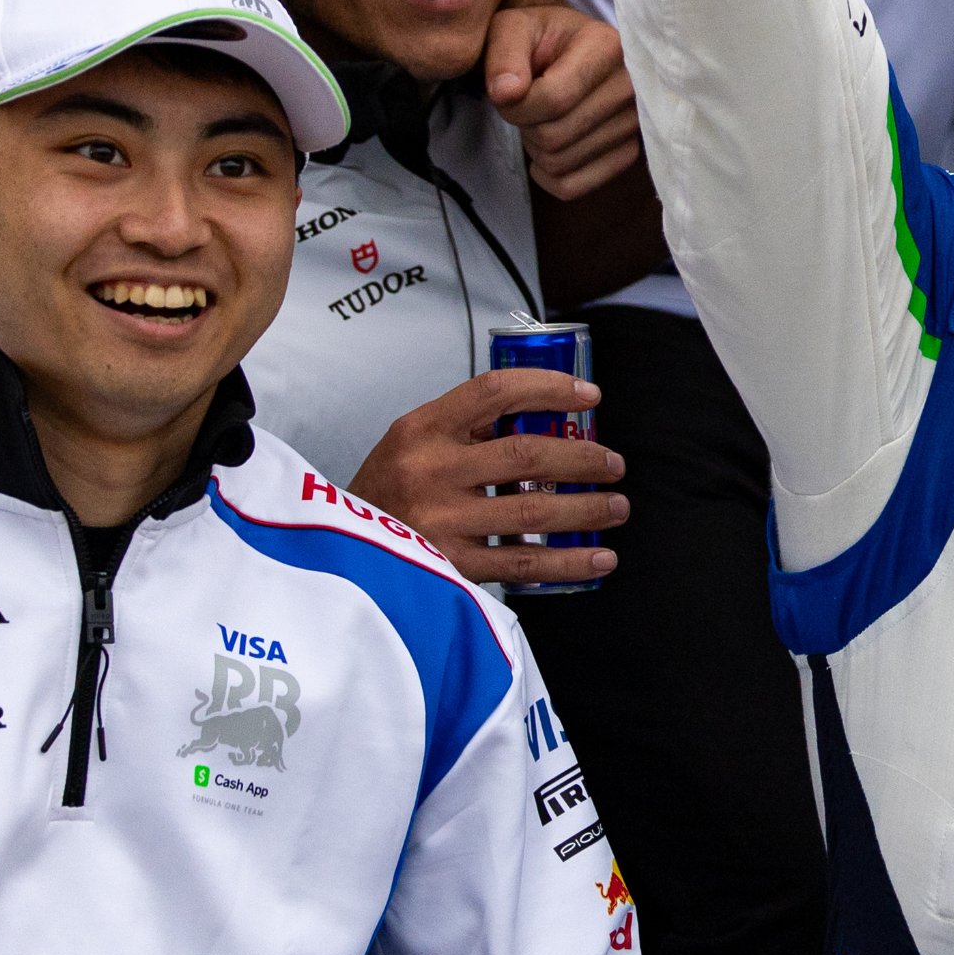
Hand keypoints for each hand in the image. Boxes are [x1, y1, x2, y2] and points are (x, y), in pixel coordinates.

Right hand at [349, 372, 627, 587]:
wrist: (337, 553)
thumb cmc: (390, 491)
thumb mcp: (412, 443)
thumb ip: (467, 429)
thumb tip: (547, 419)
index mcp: (422, 428)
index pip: (495, 391)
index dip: (549, 388)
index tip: (589, 396)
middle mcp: (431, 470)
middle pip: (527, 456)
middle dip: (584, 459)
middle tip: (615, 464)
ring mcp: (441, 520)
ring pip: (534, 512)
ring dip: (587, 509)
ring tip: (616, 507)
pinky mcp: (451, 566)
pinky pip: (523, 563)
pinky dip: (569, 561)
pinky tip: (599, 557)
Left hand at [482, 4, 640, 198]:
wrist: (570, 50)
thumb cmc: (540, 38)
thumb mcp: (514, 27)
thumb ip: (504, 55)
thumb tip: (506, 94)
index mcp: (608, 46)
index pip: (554, 99)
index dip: (516, 106)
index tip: (508, 92)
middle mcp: (632, 86)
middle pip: (555, 136)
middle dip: (524, 125)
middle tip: (525, 105)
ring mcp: (634, 124)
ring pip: (561, 162)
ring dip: (535, 147)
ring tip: (541, 118)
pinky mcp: (628, 152)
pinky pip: (573, 186)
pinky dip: (548, 176)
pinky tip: (546, 150)